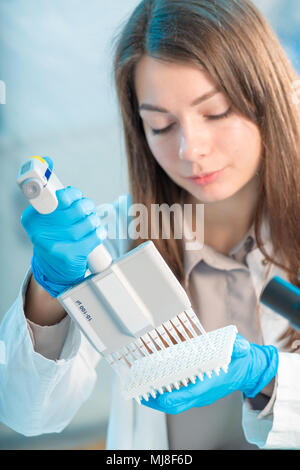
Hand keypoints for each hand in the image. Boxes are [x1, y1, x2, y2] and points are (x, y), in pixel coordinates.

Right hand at [21, 171, 102, 297]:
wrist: (54, 269)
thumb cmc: (54, 235)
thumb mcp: (46, 215)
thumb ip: (50, 192)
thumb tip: (47, 160)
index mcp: (32, 218)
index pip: (52, 198)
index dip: (68, 194)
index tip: (75, 195)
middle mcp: (39, 233)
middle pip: (72, 210)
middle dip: (85, 206)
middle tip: (87, 207)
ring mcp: (54, 247)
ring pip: (84, 224)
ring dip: (93, 219)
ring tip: (92, 220)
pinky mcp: (69, 257)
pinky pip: (92, 238)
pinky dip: (99, 232)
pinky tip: (98, 231)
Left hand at [141, 334, 277, 414]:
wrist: (248, 370)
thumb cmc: (241, 359)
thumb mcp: (241, 349)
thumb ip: (239, 347)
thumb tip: (241, 347)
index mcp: (210, 384)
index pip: (187, 394)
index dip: (169, 394)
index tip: (154, 391)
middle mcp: (203, 393)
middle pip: (175, 404)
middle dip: (156, 400)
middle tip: (140, 391)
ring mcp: (200, 395)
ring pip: (175, 403)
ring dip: (158, 398)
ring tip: (143, 388)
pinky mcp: (198, 393)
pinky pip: (179, 398)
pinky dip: (166, 394)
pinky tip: (157, 384)